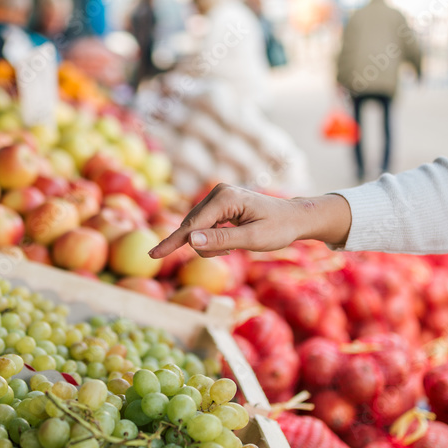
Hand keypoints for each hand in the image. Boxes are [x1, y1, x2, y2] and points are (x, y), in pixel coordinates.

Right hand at [149, 184, 351, 257]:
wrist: (294, 217)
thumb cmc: (279, 228)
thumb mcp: (253, 239)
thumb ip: (222, 240)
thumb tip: (192, 240)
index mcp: (225, 198)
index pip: (192, 225)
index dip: (173, 243)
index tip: (152, 255)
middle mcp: (218, 192)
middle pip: (193, 228)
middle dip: (205, 247)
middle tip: (231, 250)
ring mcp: (217, 197)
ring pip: (197, 230)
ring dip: (211, 244)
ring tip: (235, 245)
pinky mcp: (218, 203)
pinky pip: (204, 227)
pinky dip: (213, 239)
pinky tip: (231, 238)